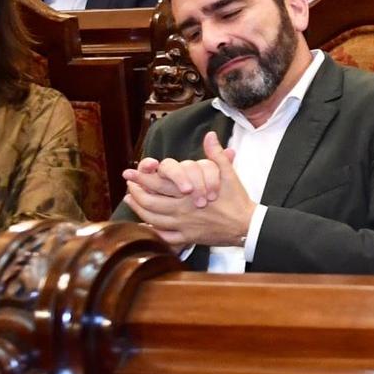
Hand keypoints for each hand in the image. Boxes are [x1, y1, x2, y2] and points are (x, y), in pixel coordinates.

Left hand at [124, 132, 253, 249]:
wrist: (246, 226)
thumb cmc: (237, 199)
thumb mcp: (229, 173)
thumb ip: (216, 154)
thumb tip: (210, 135)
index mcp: (189, 193)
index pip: (158, 184)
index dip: (142, 177)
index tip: (130, 172)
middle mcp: (182, 210)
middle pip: (150, 202)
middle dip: (135, 192)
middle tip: (127, 184)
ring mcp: (183, 226)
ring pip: (153, 219)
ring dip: (138, 209)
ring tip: (130, 200)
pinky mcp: (188, 238)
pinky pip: (165, 237)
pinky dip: (152, 232)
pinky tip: (145, 226)